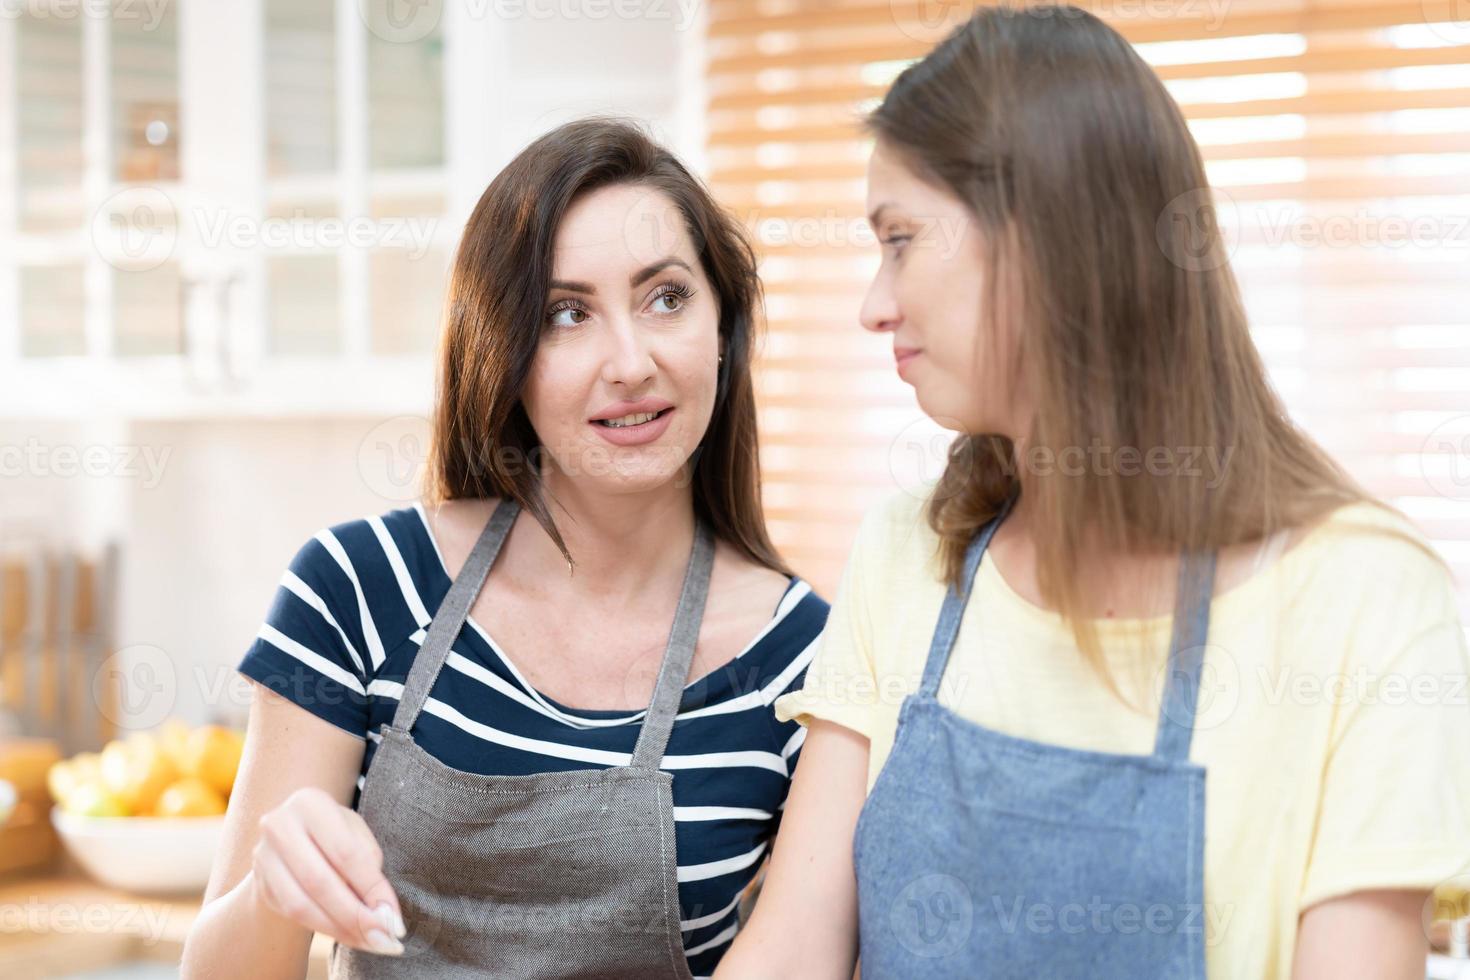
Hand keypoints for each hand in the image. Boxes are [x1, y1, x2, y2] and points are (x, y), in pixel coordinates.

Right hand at [250, 786, 405, 954]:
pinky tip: (349, 936)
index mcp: (310, 803)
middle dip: (355, 914)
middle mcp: (280, 825)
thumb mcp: (356, 835)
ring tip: (369, 940)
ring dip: (339, 928)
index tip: (393, 916)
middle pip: (319, 880)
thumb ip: (369, 866)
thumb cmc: (335, 834)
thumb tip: (384, 914)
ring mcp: (263, 856)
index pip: (345, 852)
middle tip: (383, 936)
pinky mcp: (260, 884)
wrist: (291, 840)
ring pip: (301, 904)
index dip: (371, 887)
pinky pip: (293, 915)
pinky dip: (326, 929)